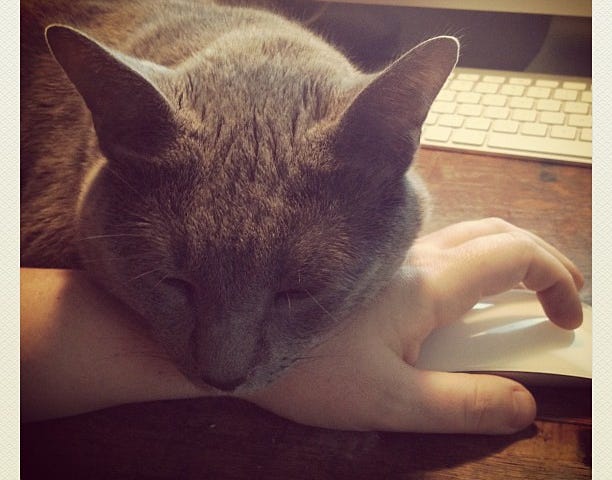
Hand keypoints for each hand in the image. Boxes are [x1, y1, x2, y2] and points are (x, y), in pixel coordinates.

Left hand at [241, 218, 583, 433]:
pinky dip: (470, 266)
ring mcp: (388, 256)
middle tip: (556, 302)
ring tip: (516, 302)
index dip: (555, 279)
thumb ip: (460, 405)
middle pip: (496, 234)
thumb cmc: (306, 368)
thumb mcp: (390, 400)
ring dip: (504, 260)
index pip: (514, 255)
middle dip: (539, 262)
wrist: (235, 333)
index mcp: (426, 283)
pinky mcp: (371, 267)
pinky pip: (435, 250)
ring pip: (465, 237)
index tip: (567, 318)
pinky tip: (457, 302)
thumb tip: (520, 405)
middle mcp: (411, 256)